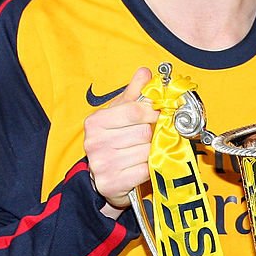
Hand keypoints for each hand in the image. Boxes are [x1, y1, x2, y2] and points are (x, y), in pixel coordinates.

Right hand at [84, 67, 158, 212]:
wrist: (104, 177)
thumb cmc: (114, 142)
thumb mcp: (120, 114)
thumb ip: (134, 93)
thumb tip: (145, 72)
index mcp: (96, 122)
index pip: (135, 111)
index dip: (153, 112)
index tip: (160, 114)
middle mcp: (95, 142)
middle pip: (144, 132)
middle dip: (154, 134)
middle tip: (153, 137)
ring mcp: (102, 164)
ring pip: (147, 152)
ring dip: (153, 152)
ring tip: (147, 151)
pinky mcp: (112, 183)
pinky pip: (145, 171)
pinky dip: (150, 168)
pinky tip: (143, 166)